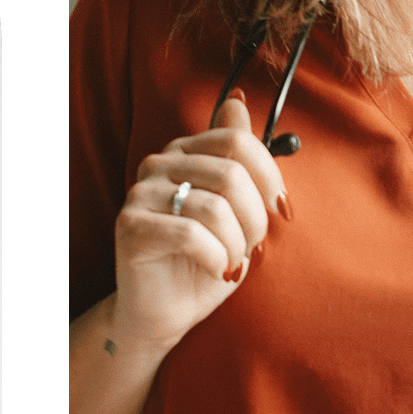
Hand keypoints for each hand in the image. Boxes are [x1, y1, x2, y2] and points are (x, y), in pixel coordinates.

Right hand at [110, 92, 290, 358]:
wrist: (166, 313)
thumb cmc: (205, 261)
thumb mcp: (235, 209)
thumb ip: (238, 158)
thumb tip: (236, 100)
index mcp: (184, 152)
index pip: (238, 141)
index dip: (270, 177)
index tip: (281, 211)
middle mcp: (158, 164)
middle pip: (231, 174)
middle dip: (255, 219)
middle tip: (251, 248)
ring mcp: (140, 193)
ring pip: (214, 208)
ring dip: (237, 244)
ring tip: (232, 263)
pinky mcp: (131, 226)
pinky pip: (191, 234)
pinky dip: (217, 257)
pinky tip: (216, 269)